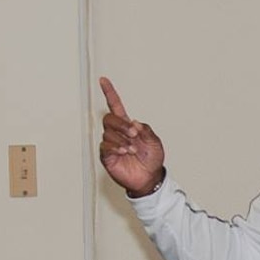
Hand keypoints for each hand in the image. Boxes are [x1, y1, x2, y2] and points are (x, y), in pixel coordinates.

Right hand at [98, 77, 166, 196]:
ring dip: (122, 140)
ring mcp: (111, 144)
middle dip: (120, 124)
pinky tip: (124, 152)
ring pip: (108, 133)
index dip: (109, 93)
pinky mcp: (107, 156)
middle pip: (109, 119)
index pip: (115, 105)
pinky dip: (115, 147)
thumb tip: (134, 123)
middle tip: (133, 134)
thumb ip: (146, 130)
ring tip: (132, 149)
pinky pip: (105, 146)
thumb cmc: (152, 160)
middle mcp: (117, 133)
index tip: (103, 81)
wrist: (149, 178)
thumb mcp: (155, 141)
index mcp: (128, 126)